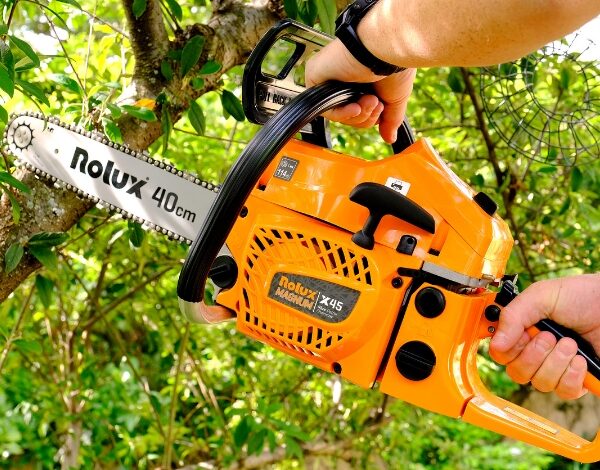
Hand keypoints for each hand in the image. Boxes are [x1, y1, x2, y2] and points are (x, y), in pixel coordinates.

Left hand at [305, 39, 415, 143]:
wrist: (383, 49)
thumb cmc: (393, 65)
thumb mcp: (395, 97)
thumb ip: (390, 119)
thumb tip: (390, 138)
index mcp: (363, 82)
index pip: (361, 113)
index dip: (371, 117)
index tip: (381, 108)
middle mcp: (345, 80)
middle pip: (349, 116)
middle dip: (365, 116)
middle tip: (376, 103)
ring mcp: (329, 79)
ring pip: (338, 114)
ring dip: (357, 114)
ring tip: (370, 101)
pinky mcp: (316, 77)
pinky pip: (324, 108)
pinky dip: (341, 113)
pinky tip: (355, 108)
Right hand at [489, 274, 599, 398]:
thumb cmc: (582, 295)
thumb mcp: (542, 296)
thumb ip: (513, 316)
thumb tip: (497, 344)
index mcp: (523, 329)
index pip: (501, 353)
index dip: (508, 348)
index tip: (523, 335)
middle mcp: (536, 349)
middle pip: (517, 372)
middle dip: (535, 355)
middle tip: (550, 337)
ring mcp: (555, 365)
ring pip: (540, 383)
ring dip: (556, 363)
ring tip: (571, 344)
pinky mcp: (575, 379)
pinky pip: (564, 392)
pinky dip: (571, 376)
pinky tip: (580, 360)